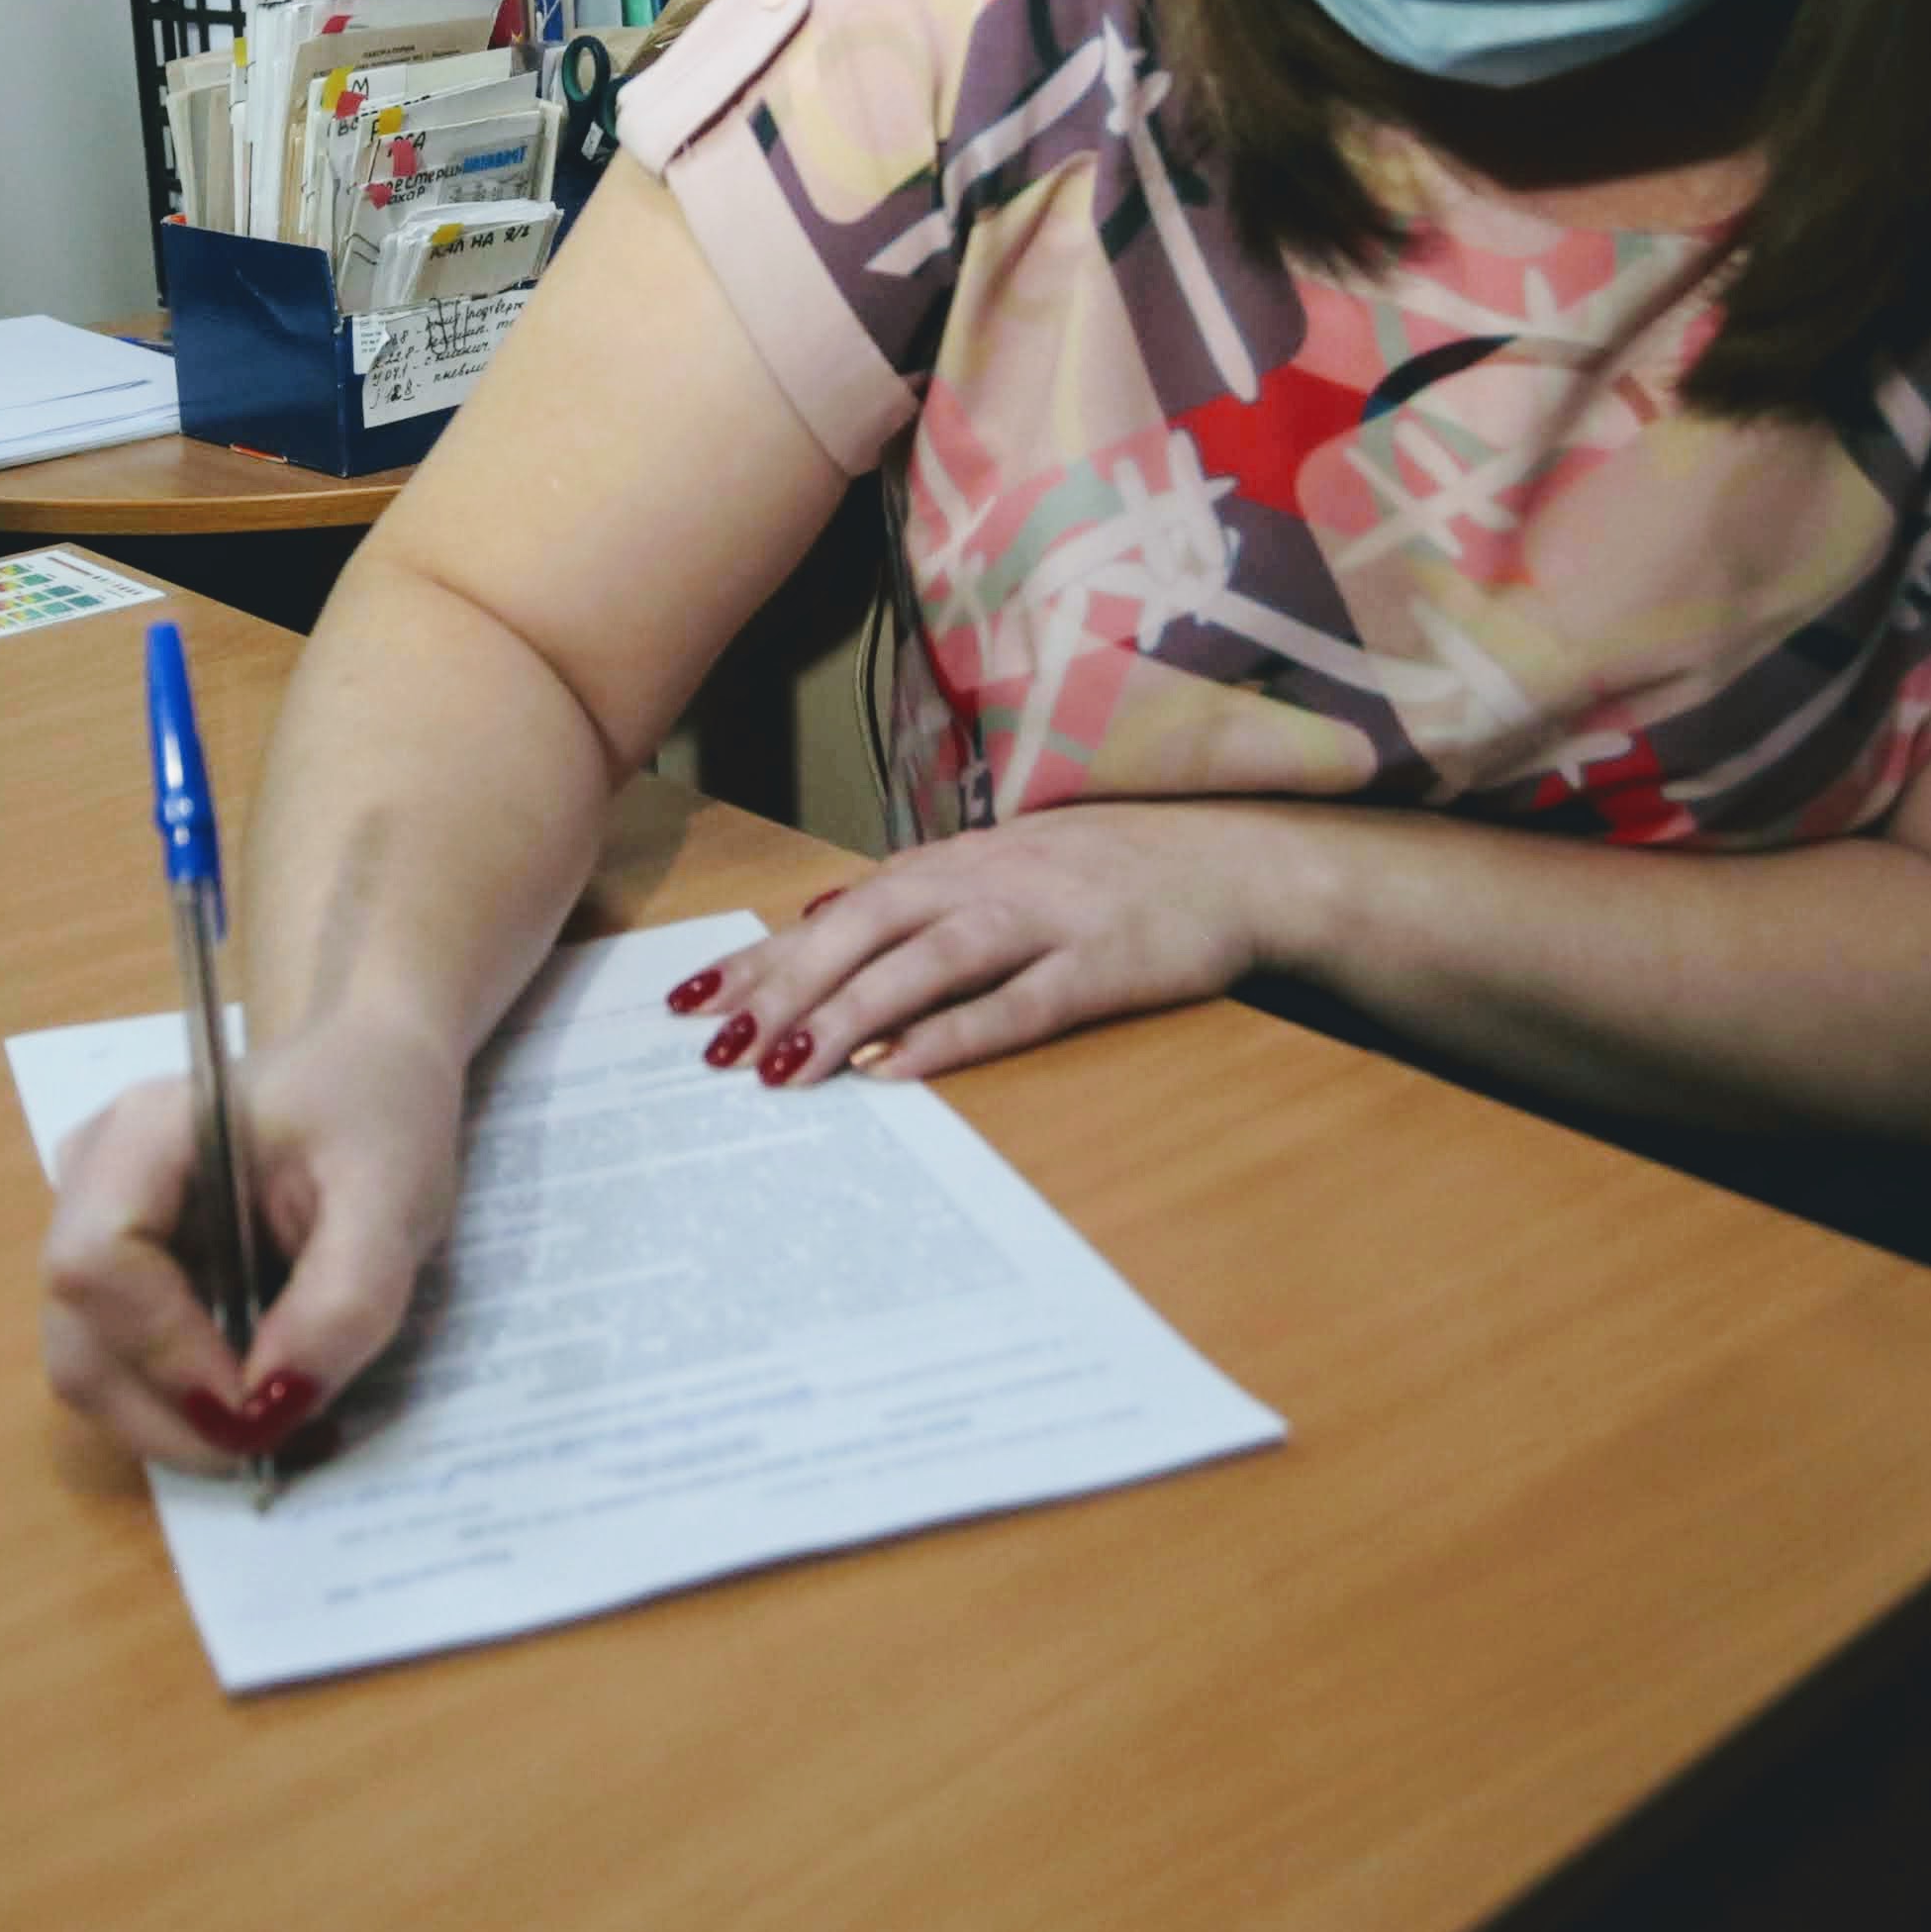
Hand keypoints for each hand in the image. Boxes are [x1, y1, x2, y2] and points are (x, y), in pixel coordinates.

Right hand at [39, 1014, 468, 1471]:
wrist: (369, 1071)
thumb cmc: (379, 1111)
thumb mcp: (393, 1196)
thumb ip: (342, 1298)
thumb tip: (274, 1405)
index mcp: (142, 1134)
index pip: (96, 1265)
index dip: (166, 1355)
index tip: (262, 1402)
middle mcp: (89, 1183)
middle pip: (78, 1340)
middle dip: (172, 1417)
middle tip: (281, 1444)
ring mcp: (91, 1231)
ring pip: (92, 1368)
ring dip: (179, 1424)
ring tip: (283, 1424)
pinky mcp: (116, 1275)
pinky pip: (123, 1365)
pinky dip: (185, 1407)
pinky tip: (262, 1398)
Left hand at [673, 804, 1281, 1088]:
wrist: (1239, 861)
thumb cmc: (1115, 870)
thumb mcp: (1004, 863)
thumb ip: (915, 893)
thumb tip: (821, 910)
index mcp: (955, 862)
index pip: (836, 911)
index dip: (763, 956)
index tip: (691, 1000)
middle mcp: (985, 882)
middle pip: (862, 933)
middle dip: (782, 988)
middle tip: (713, 1043)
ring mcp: (1043, 922)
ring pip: (923, 966)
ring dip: (847, 1014)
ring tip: (781, 1067)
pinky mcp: (1098, 967)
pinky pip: (1014, 1006)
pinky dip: (952, 1037)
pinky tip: (898, 1070)